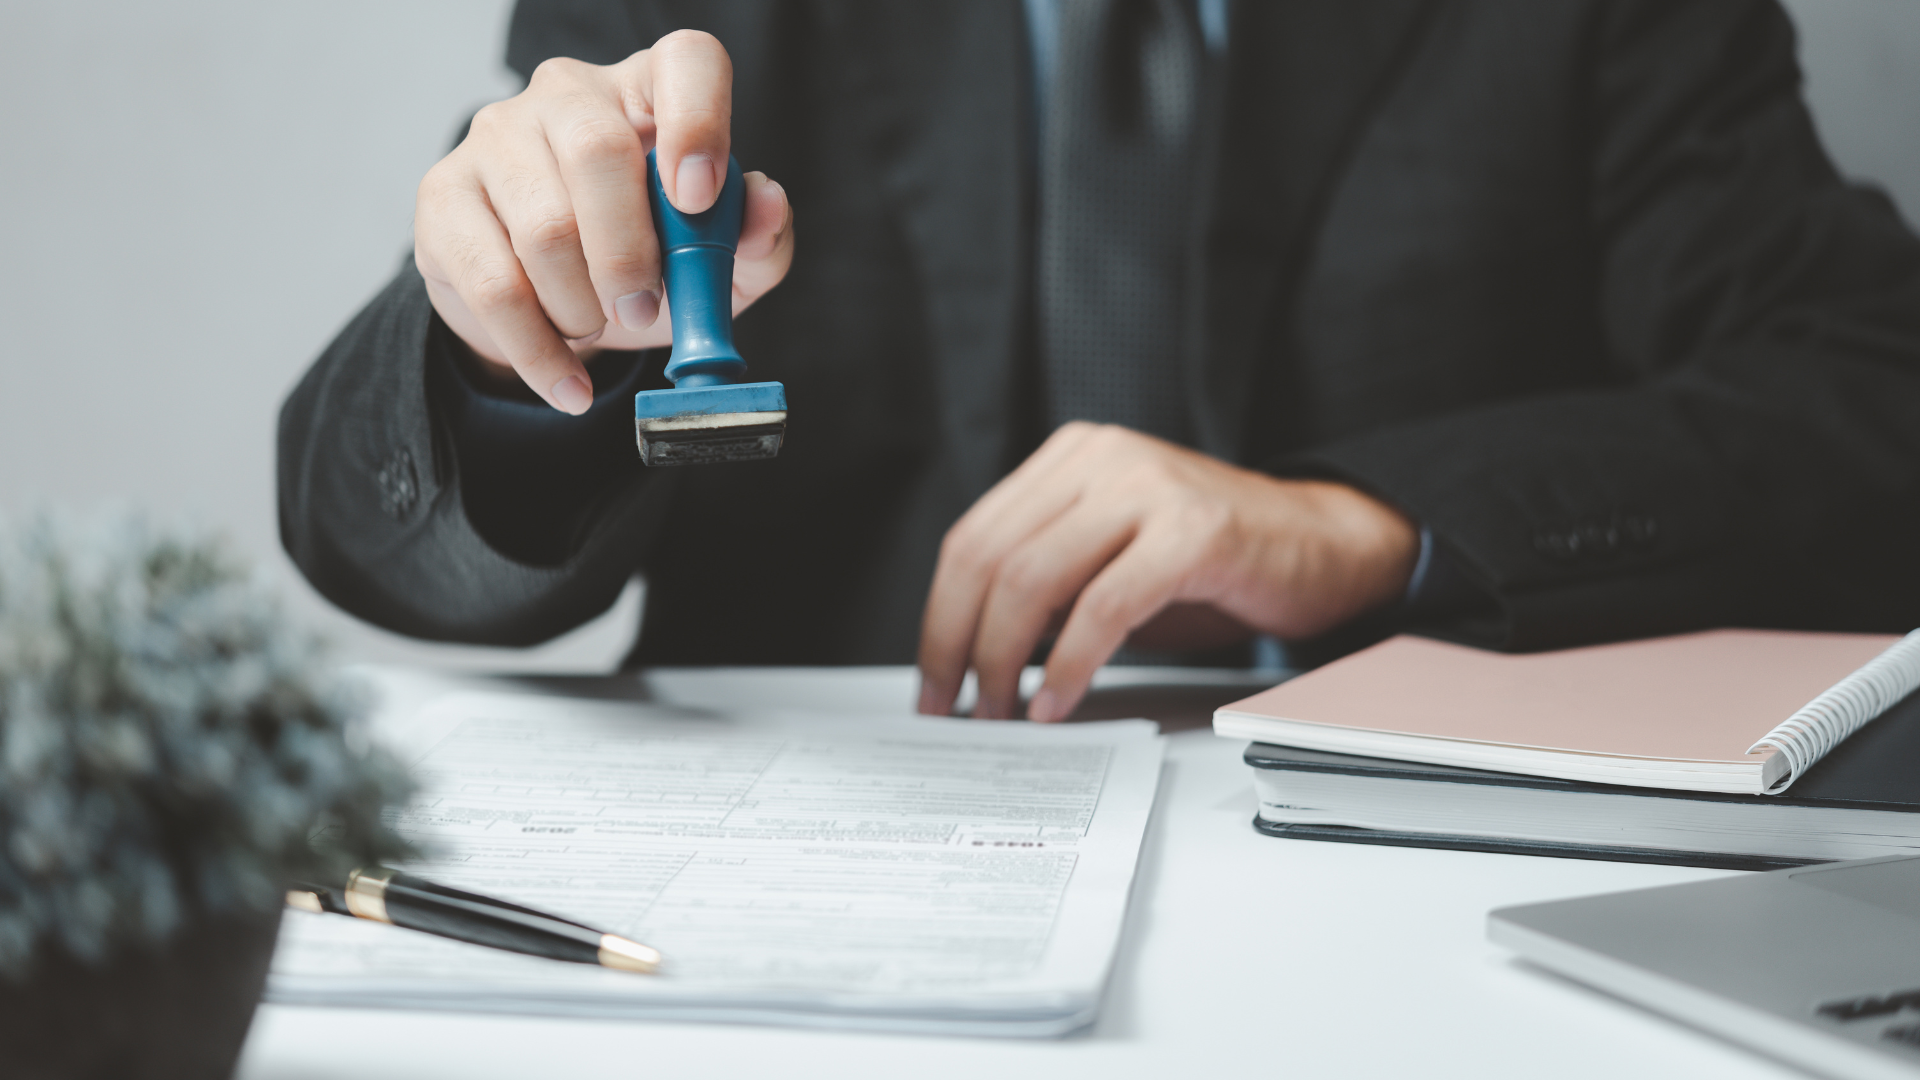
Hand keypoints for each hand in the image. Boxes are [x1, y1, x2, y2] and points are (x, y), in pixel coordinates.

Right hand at [414, 31, 795, 412]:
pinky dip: (540, 352)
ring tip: (596, 326)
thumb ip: (756, 239)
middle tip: (643, 308)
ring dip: (583, 308)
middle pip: (598, 152)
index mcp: (651, 92)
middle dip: (630, 253)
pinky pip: (494, 285)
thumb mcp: (718, 262)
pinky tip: (568, 383)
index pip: (685, 63)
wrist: (551, 306)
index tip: (700, 198)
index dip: (699, 121)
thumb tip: (766, 206)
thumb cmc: (647, 263)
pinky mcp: (443, 196)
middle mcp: (570, 95)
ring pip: (545, 230)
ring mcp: (497, 137)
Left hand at [916, 423, 1420, 721]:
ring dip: (1004, 662)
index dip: (939, 618)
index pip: (973, 538)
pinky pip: (1104, 606)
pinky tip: (1058, 703)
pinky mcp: (1194, 531)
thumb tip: (970, 655)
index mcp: (1071, 458)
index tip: (932, 681)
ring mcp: (1148, 488)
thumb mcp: (1111, 559)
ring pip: (1034, 579)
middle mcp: (1102, 459)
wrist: (1324, 545)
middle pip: (991, 558)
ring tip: (1002, 714)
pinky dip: (1069, 666)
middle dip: (959, 646)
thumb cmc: (1213, 565)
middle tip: (955, 709)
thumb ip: (1047, 583)